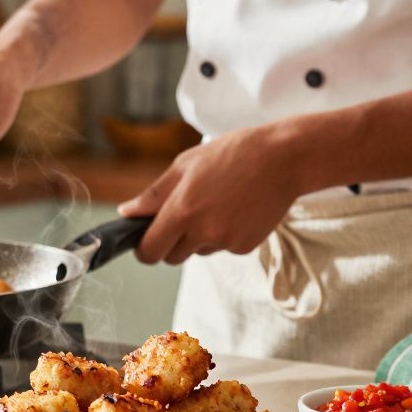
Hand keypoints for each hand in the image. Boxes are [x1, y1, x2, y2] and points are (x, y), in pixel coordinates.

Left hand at [117, 124, 307, 264]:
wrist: (283, 159)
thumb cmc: (233, 154)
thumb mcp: (185, 165)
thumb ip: (154, 195)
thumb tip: (127, 212)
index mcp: (182, 211)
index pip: (150, 251)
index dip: (144, 249)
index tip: (145, 241)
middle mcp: (203, 232)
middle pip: (172, 257)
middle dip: (171, 242)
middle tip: (183, 214)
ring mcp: (226, 242)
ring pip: (199, 251)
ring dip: (199, 236)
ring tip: (217, 203)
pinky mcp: (246, 247)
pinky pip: (223, 248)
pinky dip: (224, 234)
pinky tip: (236, 209)